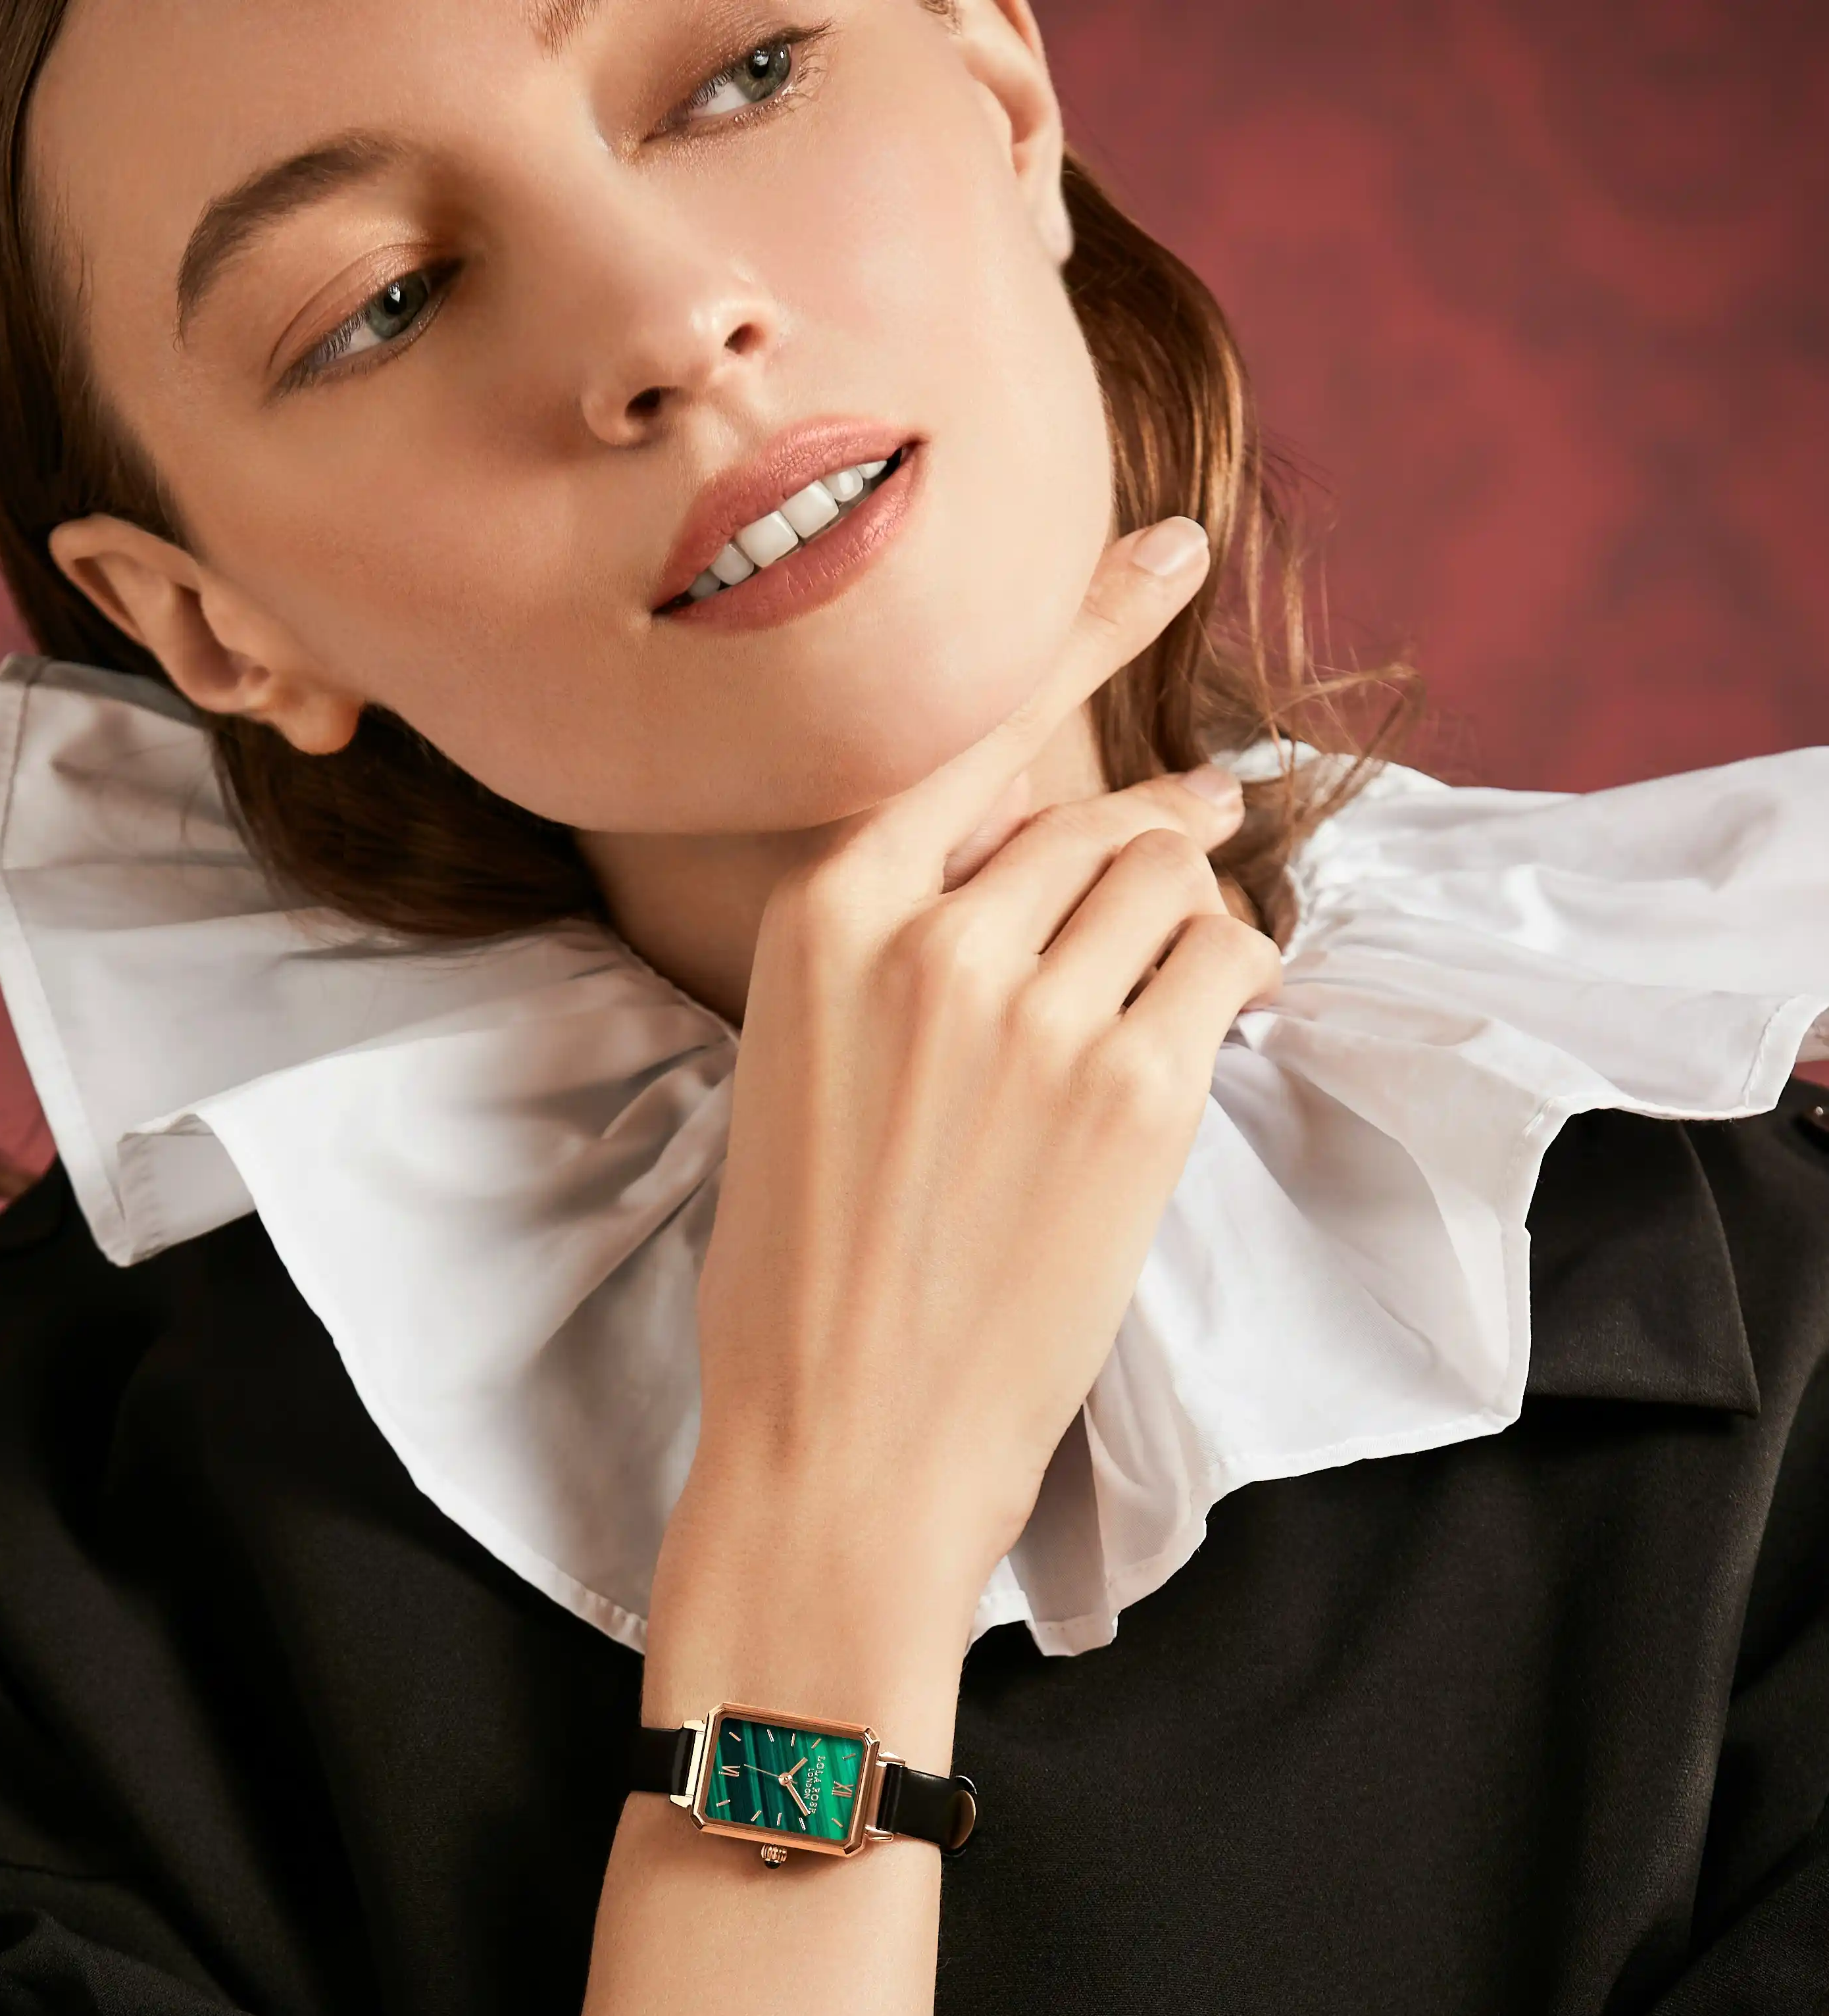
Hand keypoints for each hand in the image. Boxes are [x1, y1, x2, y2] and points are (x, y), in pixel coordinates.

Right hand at [647, 519, 1279, 1743]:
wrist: (844, 1444)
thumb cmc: (804, 1282)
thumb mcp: (799, 1070)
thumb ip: (895, 952)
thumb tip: (1041, 873)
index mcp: (823, 922)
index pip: (974, 728)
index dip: (1086, 622)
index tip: (1168, 551)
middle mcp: (930, 941)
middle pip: (1091, 816)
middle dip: (1159, 819)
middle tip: (1203, 818)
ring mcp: (1036, 1016)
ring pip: (1169, 877)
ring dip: (1198, 900)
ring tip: (1195, 940)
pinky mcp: (1131, 1096)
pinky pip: (1225, 966)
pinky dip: (1237, 975)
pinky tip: (1217, 1012)